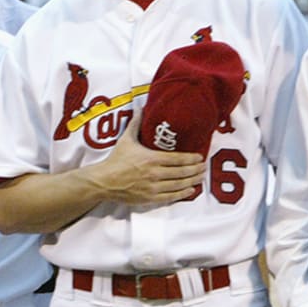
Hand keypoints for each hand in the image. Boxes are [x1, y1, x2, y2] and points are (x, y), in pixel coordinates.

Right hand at [89, 115, 206, 206]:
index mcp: (151, 158)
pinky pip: (171, 196)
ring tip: (200, 177)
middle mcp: (155, 173)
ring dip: (192, 181)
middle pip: (182, 172)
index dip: (192, 158)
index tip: (200, 157)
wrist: (103, 181)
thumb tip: (140, 108)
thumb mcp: (126, 140)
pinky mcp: (149, 198)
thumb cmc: (115, 160)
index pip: (178, 158)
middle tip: (203, 167)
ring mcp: (153, 187)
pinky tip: (190, 190)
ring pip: (179, 184)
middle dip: (196, 170)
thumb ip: (136, 124)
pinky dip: (182, 193)